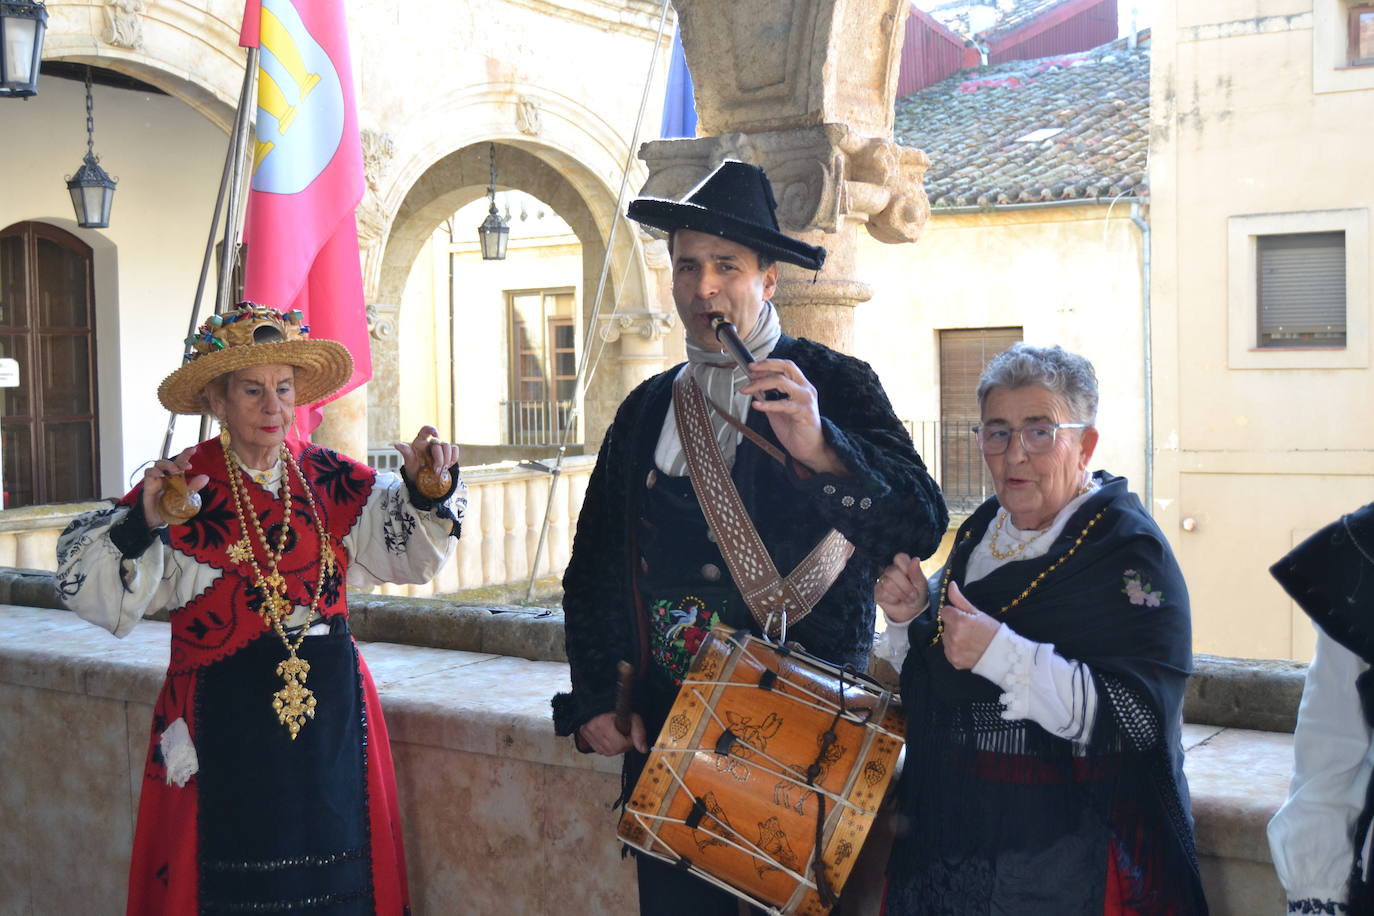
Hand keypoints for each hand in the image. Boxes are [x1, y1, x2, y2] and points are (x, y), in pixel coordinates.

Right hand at [140, 448, 208, 526]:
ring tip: (175, 471)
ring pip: (158, 464)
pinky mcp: (148, 485)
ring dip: (167, 465)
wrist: (157, 520)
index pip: (180, 462)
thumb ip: (193, 488)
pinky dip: (154, 471)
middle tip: (187, 466)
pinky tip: (160, 475)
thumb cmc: (171, 507)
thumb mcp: (185, 498)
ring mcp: (156, 479)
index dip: (186, 453)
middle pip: (170, 461)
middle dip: (179, 460)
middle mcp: (166, 475)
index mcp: (176, 476)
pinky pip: (148, 473)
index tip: (194, 449)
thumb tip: (205, 477)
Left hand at [394, 425, 459, 482]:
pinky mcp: (448, 454)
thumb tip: (396, 444)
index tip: (436, 435)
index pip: (425, 430)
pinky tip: (448, 466)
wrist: (423, 482)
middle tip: (436, 471)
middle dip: (439, 458)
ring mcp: (440, 448)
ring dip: (447, 460)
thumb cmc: (414, 470)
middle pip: (439, 443)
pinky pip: (455, 450)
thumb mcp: (408, 463)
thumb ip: (406, 452)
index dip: (432, 429)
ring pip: (448, 446)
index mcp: (420, 442)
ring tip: (441, 470)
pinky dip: (453, 458)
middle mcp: (431, 443)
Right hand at [578, 711, 647, 755]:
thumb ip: (639, 733)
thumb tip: (643, 749)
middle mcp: (593, 728)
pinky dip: (606, 746)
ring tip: (617, 735)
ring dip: (615, 747)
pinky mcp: (585, 735)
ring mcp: (587, 733)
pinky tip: (609, 738)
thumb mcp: (633, 717)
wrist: (602, 702)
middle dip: (623, 745)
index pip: (620, 744)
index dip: (629, 741)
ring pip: (606, 752)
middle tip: (624, 735)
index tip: (629, 733)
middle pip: (614, 750)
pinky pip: (599, 750)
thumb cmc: (617, 708)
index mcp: (604, 723)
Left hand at [740, 358, 848, 475]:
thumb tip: (753, 387)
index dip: (768, 364)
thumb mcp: (777, 410)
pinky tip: (756, 405)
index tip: (752, 368)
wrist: (810, 448)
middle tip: (750, 371)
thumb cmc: (795, 429)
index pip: (786, 366)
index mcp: (801, 386)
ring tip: (747, 390)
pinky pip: (783, 404)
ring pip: (781, 382)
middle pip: (786, 368)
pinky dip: (767, 404)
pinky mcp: (804, 412)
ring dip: (760, 384)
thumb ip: (768, 397)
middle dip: (765, 367)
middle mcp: (806, 389)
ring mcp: (806, 400)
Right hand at [876, 553, 927, 622]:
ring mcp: (882, 580)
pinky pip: (883, 594)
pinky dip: (893, 600)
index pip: (899, 557)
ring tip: (906, 599)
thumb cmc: (918, 594)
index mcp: (903, 564)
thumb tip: (915, 559)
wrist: (912, 612)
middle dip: (906, 587)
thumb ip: (917, 573)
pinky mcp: (877, 591)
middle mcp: (890, 570)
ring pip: (888, 584)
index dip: (906, 569)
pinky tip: (896, 600)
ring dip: (901, 595)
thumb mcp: (921, 584)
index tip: (913, 579)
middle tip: (913, 595)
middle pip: (893, 572)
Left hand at [941, 581, 1000, 669]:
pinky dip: (955, 650)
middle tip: (970, 630)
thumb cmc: (992, 631)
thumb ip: (959, 599)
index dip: (954, 613)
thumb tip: (950, 585)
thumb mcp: (977, 613)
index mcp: (959, 621)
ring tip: (970, 640)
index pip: (944, 612)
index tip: (964, 618)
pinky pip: (948, 651)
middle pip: (946, 625)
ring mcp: (953, 650)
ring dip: (954, 637)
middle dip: (954, 625)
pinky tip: (968, 649)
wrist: (1003, 655)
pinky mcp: (954, 661)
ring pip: (946, 638)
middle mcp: (953, 636)